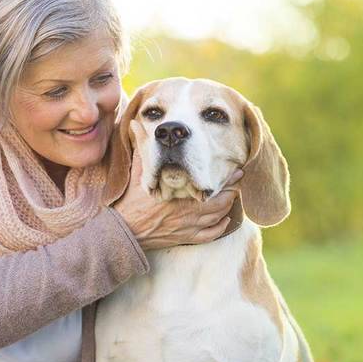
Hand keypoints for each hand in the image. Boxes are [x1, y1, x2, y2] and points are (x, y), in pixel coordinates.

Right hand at [112, 151, 241, 249]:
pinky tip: (224, 220)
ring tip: (234, 195)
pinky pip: (210, 235)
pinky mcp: (185, 238)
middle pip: (220, 202)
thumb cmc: (129, 201)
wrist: (123, 231)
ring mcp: (188, 227)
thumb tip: (134, 123)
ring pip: (218, 218)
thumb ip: (141, 147)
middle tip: (239, 180)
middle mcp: (189, 212)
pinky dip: (220, 227)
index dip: (228, 179)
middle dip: (232, 190)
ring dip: (228, 206)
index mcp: (181, 195)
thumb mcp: (136, 171)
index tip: (237, 169)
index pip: (212, 186)